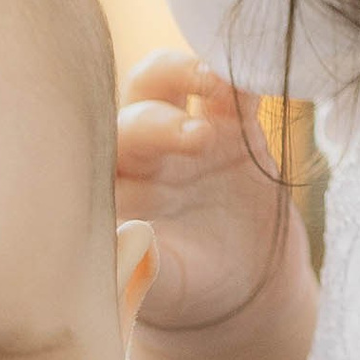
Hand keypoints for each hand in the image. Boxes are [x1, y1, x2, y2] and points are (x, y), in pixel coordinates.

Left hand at [115, 51, 316, 359]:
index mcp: (111, 185)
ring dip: (190, 71)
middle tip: (197, 140)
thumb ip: (138, 265)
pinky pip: (235, 88)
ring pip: (170, 79)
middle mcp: (140, 151)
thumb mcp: (160, 287)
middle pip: (136, 109)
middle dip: (162, 118)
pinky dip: (245, 73)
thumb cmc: (183, 290)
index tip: (152, 166)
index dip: (121, 145)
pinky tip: (260, 69)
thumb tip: (122, 245)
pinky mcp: (232, 126)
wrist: (239, 290)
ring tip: (220, 84)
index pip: (99, 149)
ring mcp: (185, 131)